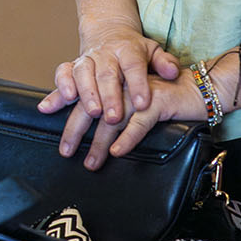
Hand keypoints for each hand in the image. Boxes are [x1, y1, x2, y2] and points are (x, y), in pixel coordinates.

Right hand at [38, 25, 182, 124]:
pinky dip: (57, 89)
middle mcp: (105, 54)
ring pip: (82, 73)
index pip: (133, 65)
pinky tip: (50, 107)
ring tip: (91, 114)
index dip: (138, 84)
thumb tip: (173, 72)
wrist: (108, 31)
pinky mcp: (72, 67)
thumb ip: (165, 62)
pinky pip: (61, 74)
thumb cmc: (134, 50)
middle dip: (109, 96)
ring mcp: (86, 59)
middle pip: (107, 73)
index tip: (142, 104)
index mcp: (128, 50)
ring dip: (85, 94)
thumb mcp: (153, 51)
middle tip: (113, 117)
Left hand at [47, 69, 207, 170]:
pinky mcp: (157, 101)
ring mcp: (138, 91)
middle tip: (65, 151)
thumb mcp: (133, 95)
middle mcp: (121, 82)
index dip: (60, 97)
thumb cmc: (163, 95)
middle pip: (90, 105)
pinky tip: (117, 153)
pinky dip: (127, 139)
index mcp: (112, 77)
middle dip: (75, 130)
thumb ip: (111, 102)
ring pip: (112, 118)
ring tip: (92, 162)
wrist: (198, 87)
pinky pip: (139, 123)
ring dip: (99, 142)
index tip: (43, 111)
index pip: (80, 86)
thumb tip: (86, 117)